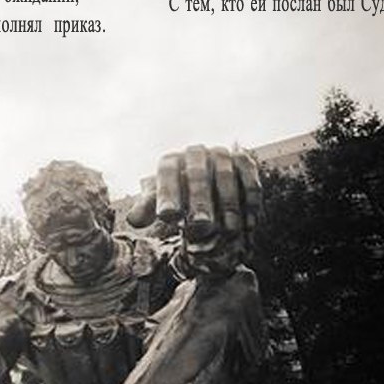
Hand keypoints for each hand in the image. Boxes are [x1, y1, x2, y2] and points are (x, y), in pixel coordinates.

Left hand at [126, 146, 261, 273]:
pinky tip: (249, 224)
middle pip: (197, 175)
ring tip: (227, 231)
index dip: (167, 194)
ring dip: (227, 205)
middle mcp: (195, 152)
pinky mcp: (243, 161)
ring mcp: (221, 154)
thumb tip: (134, 220)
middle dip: (199, 202)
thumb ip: (146, 209)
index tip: (167, 217)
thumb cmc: (175, 196)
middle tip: (200, 226)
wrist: (202, 183)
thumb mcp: (159, 202)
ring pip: (226, 177)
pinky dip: (250, 201)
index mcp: (171, 161)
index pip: (167, 173)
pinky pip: (249, 180)